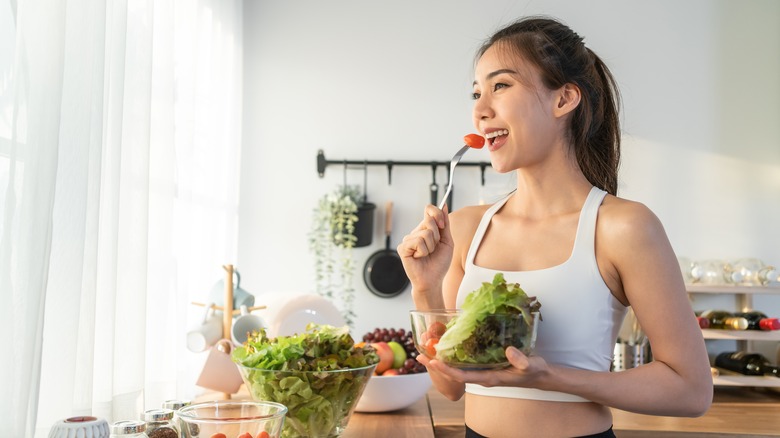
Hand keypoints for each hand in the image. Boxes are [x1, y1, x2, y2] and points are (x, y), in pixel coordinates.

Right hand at [396, 204, 453, 290]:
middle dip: (437, 236)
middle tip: (434, 248)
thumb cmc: (439, 263)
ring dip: (431, 247)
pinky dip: (423, 251)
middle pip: (429, 221)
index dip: (437, 214)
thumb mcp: (447, 241)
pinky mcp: (402, 247)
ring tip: (427, 255)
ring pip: (425, 233)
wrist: (433, 280)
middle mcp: (415, 232)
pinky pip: (418, 242)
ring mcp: (408, 239)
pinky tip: (419, 257)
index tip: (443, 226)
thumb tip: (444, 205)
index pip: (428, 209)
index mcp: (425, 229)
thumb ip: (445, 224)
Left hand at [424, 347, 549, 388]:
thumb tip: (509, 351)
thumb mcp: (530, 365)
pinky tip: (447, 346)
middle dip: (437, 365)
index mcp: (489, 378)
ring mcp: (482, 371)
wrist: (538, 374)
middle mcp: (482, 376)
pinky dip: (453, 356)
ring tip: (426, 350)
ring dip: (442, 360)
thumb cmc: (534, 370)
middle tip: (419, 355)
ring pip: (457, 368)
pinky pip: (465, 363)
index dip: (446, 370)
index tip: (433, 362)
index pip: (462, 376)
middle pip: (454, 373)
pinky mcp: (484, 365)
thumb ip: (521, 360)